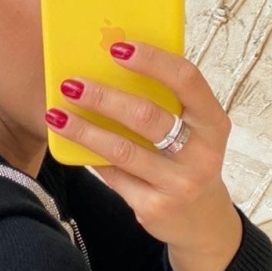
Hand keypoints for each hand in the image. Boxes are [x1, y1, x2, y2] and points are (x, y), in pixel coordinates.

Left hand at [44, 40, 241, 258]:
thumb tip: (112, 68)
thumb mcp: (194, 133)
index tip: (117, 48)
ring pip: (123, 150)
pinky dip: (91, 158)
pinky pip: (114, 176)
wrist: (201, 222)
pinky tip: (72, 144)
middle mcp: (201, 154)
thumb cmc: (189, 163)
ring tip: (57, 115)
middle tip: (71, 84)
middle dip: (104, 97)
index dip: (152, 60)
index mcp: (214, 123)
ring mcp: (177, 184)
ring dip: (85, 130)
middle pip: (146, 116)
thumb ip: (168, 106)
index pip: (187, 80)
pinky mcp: (153, 207)